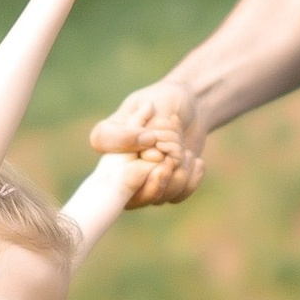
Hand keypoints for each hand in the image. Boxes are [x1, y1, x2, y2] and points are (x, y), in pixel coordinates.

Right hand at [90, 78, 208, 205]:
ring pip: (155, 197)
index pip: (102, 140)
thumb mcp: (157, 102)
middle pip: (126, 184)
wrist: (191, 110)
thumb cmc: (169, 101)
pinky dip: (189, 182)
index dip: (127, 142)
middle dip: (158, 173)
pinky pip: (174, 198)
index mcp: (110, 133)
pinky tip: (197, 163)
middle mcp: (119, 162)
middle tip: (177, 153)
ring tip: (188, 153)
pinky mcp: (163, 188)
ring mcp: (141, 180)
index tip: (152, 136)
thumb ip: (149, 122)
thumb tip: (150, 148)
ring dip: (178, 175)